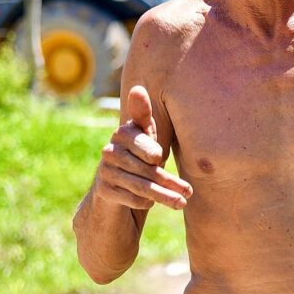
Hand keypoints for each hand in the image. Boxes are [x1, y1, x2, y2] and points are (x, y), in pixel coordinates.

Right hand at [94, 85, 191, 210]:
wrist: (113, 192)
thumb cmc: (139, 158)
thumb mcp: (146, 137)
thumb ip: (145, 115)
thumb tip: (137, 89)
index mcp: (124, 133)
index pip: (142, 142)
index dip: (150, 150)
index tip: (157, 157)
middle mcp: (110, 149)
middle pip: (147, 168)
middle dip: (170, 181)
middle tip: (189, 192)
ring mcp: (105, 170)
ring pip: (141, 185)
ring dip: (164, 196)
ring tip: (182, 202)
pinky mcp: (103, 191)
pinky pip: (130, 198)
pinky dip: (144, 203)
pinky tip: (151, 204)